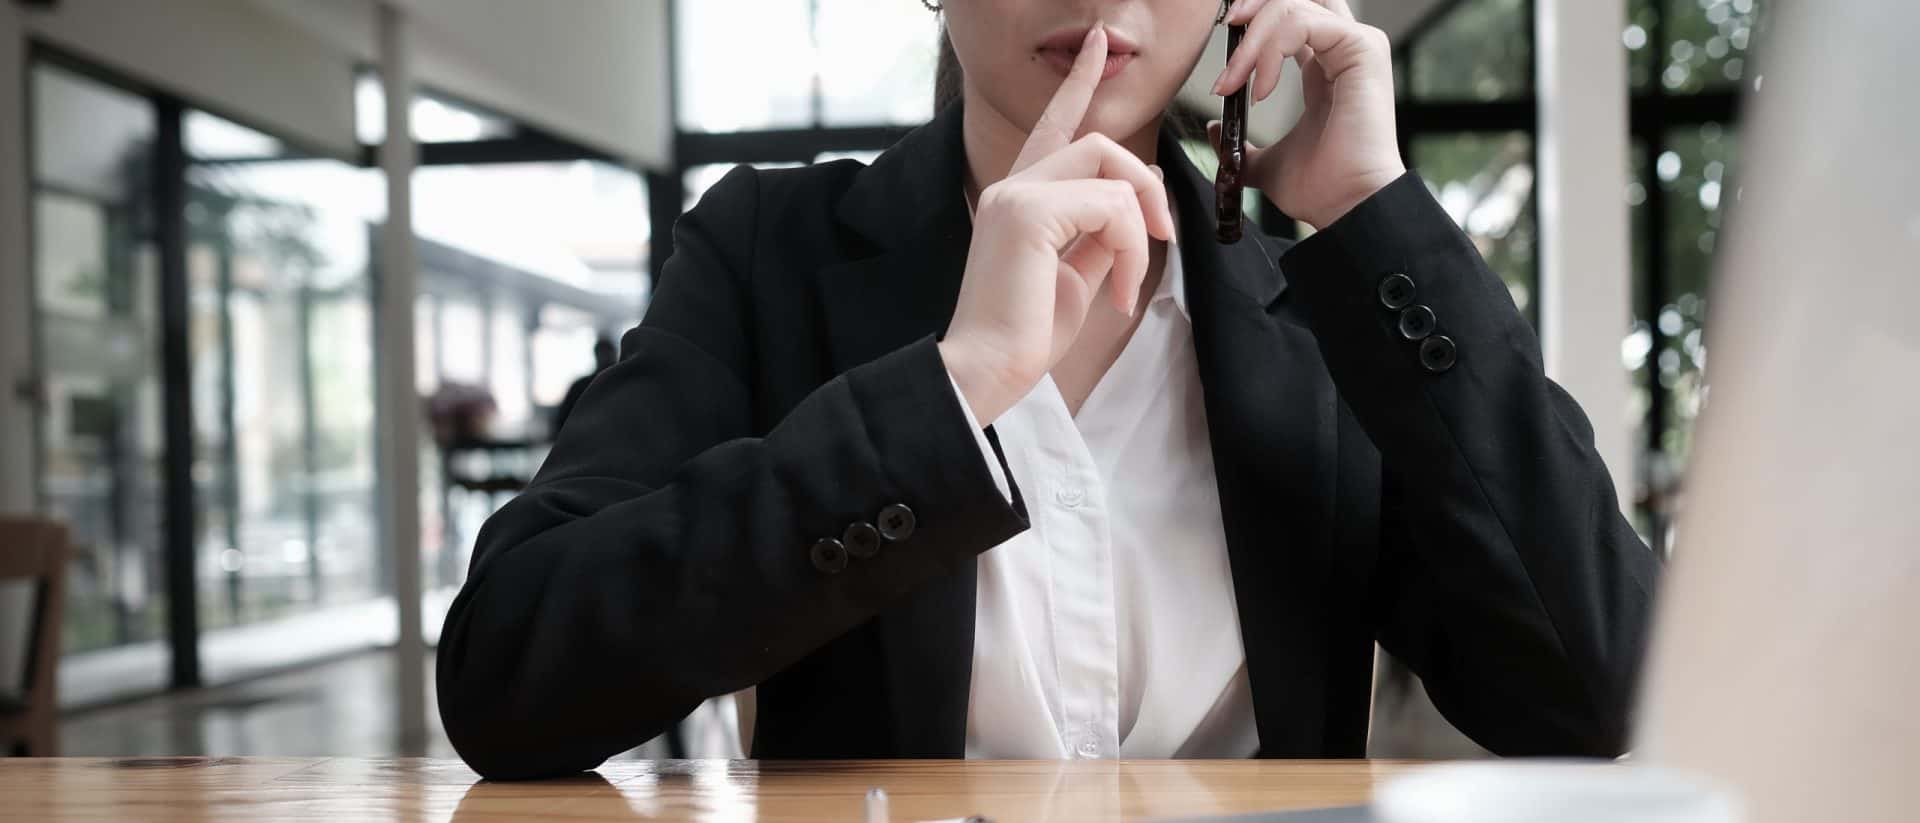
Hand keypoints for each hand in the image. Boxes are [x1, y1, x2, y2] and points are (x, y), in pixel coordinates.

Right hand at [939, 27, 1177, 425]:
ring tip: (1128, 283)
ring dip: (1141, 227)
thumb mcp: (1078, 275)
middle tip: (1162, 237)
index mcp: (1019, 198)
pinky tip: (1118, 291)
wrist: (988, 372)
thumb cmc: (1026, 335)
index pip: (1054, 125)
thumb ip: (1103, 229)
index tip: (1100, 46)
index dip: (1080, 84)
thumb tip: (1141, 192)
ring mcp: (1016, 195)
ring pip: (1111, 171)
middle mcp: (1012, 186)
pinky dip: (1131, 249)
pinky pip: (1111, 207)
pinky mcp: (1029, 214)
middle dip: (1146, 185)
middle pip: (1100, 143)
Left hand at [1209, 0, 1405, 229]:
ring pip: (1290, 5)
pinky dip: (1269, 50)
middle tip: (1224, 33)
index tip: (1222, 64)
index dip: (1250, 24)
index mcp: (1323, 66)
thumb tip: (1214, 130)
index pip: (1288, 16)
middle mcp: (1342, 48)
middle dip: (1251, 8)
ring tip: (1234, 84)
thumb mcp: (1265, 164)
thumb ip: (1240, 145)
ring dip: (1250, 42)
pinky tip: (1261, 89)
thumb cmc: (1320, 189)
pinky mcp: (1361, 48)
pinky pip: (1301, 21)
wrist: (1346, 207)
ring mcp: (1356, 45)